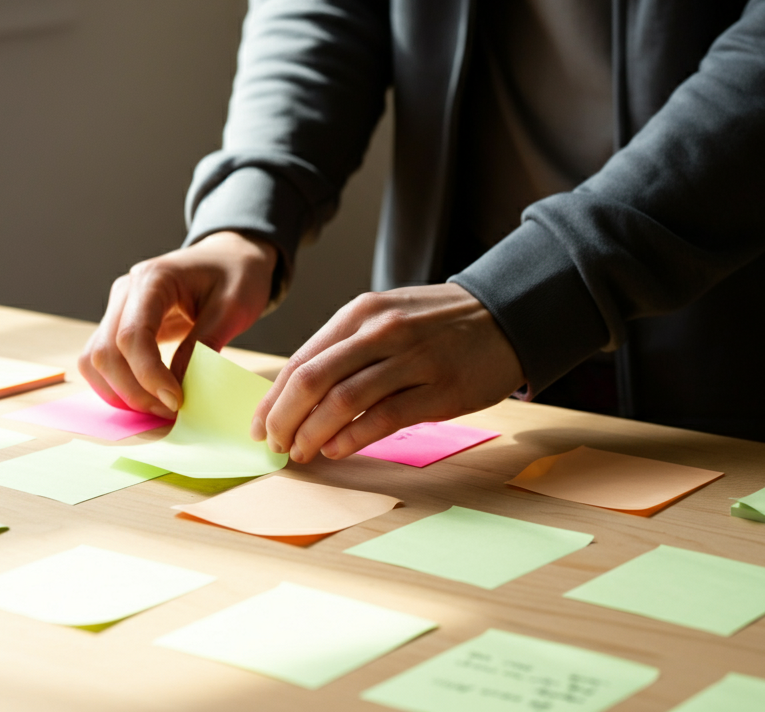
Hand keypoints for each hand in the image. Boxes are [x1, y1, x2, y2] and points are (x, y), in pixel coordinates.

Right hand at [78, 231, 276, 417]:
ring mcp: (119, 307)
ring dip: (120, 392)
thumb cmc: (238, 275)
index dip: (148, 375)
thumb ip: (202, 344)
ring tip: (160, 410)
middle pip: (105, 352)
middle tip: (171, 412)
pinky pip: (105, 361)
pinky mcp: (122, 324)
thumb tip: (176, 389)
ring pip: (95, 360)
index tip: (176, 401)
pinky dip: (119, 384)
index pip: (132, 335)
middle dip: (134, 391)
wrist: (232, 256)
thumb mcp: (232, 308)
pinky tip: (148, 398)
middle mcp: (126, 291)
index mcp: (154, 279)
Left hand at [250, 283, 525, 461]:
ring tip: (302, 452)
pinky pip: (383, 418)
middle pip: (312, 380)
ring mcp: (412, 359)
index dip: (273, 398)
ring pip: (342, 401)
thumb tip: (297, 394)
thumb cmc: (438, 323)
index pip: (301, 359)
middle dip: (284, 419)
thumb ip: (346, 347)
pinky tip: (338, 450)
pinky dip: (352, 438)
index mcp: (362, 313)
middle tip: (275, 444)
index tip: (259, 425)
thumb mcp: (387, 317)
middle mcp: (382, 332)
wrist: (505, 314)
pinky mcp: (440, 389)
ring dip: (312, 434)